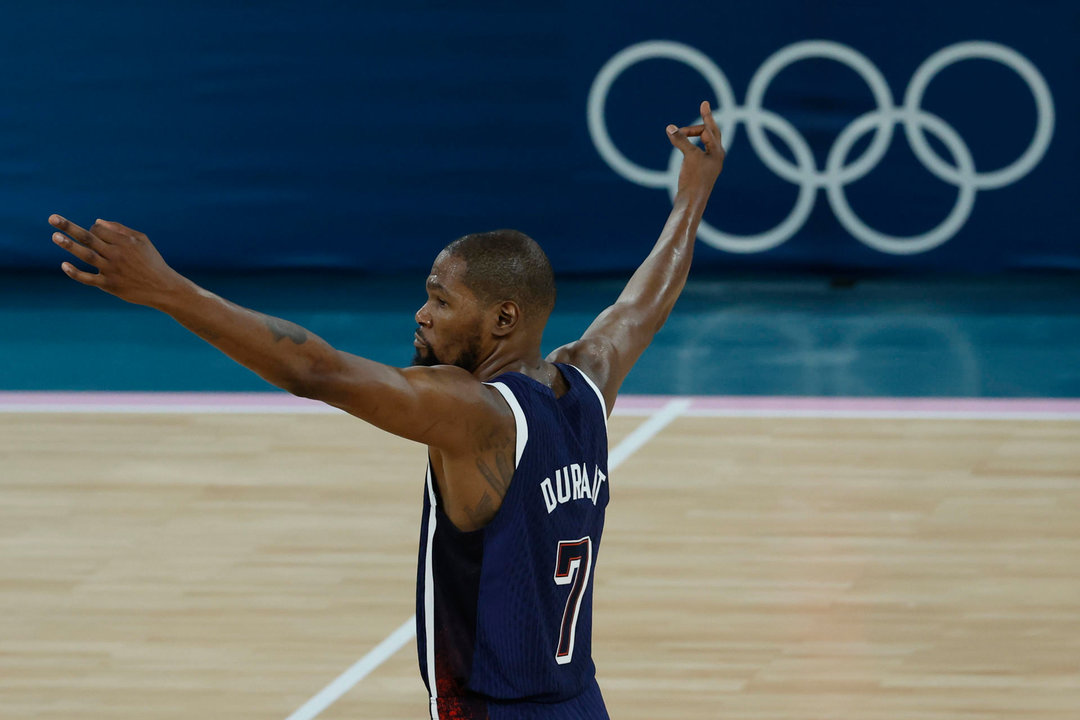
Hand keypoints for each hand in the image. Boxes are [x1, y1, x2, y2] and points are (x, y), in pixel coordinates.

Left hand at [49, 215, 184, 307]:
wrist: (163, 287)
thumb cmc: (152, 262)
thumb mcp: (142, 241)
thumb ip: (120, 230)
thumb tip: (96, 222)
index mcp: (125, 241)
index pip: (98, 229)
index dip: (92, 229)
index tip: (94, 233)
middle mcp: (117, 254)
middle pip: (88, 237)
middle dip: (69, 227)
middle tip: (52, 218)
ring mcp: (112, 270)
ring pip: (86, 255)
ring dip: (69, 245)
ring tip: (54, 236)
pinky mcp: (109, 285)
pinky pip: (88, 278)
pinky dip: (75, 272)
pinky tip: (64, 265)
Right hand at [666, 100, 724, 198]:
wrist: (692, 202)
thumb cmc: (694, 179)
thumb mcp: (689, 156)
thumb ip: (680, 140)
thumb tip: (670, 127)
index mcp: (718, 151)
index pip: (707, 130)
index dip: (694, 126)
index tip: (691, 117)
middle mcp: (716, 156)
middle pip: (712, 132)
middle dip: (707, 119)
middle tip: (704, 105)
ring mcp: (710, 163)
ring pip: (706, 142)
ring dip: (699, 133)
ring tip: (692, 126)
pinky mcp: (701, 170)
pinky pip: (700, 151)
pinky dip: (694, 143)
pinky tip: (689, 144)